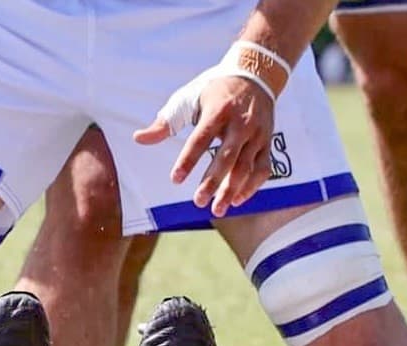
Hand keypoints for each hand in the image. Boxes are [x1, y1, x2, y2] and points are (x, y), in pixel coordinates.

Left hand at [134, 71, 276, 216]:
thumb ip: (165, 122)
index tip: (175, 179)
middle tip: (198, 202)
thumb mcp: (188, 98)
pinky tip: (237, 200)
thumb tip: (139, 139)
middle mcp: (240, 122)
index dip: (188, 160)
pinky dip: (252, 186)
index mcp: (218, 110)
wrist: (256, 74)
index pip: (201, 138)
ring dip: (232, 190)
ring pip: (246, 166)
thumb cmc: (215, 90)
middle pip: (227, 157)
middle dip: (213, 181)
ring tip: (217, 209)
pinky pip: (263, 168)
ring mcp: (256, 133)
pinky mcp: (267, 142)